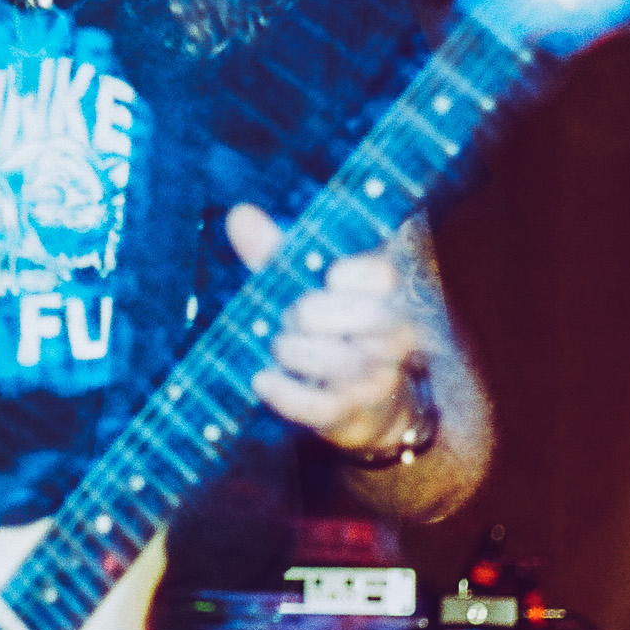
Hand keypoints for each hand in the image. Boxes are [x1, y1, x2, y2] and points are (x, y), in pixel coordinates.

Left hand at [225, 203, 422, 454]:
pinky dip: (286, 394)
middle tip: (291, 317)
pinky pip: (321, 406)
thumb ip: (275, 253)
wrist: (360, 408)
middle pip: (371, 319)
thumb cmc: (326, 333)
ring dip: (300, 353)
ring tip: (277, 347)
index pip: (385, 276)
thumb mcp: (300, 289)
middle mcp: (390, 337)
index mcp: (383, 298)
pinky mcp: (350, 416)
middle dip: (319, 314)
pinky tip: (261, 380)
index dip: (357, 273)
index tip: (330, 275)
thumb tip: (240, 213)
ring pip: (346, 363)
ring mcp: (374, 379)